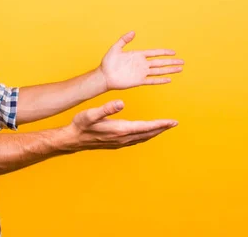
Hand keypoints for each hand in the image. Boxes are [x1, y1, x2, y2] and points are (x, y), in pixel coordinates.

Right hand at [62, 100, 177, 151]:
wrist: (73, 139)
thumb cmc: (81, 125)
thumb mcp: (91, 114)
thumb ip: (107, 108)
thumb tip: (121, 103)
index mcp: (120, 129)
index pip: (146, 127)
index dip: (161, 124)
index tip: (172, 121)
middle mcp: (123, 138)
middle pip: (148, 133)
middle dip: (162, 128)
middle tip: (174, 123)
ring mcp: (120, 142)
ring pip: (143, 138)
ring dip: (154, 133)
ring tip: (164, 127)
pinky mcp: (117, 143)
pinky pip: (136, 140)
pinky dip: (145, 136)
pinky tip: (146, 133)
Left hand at [98, 31, 183, 89]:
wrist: (104, 76)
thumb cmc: (108, 62)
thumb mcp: (116, 48)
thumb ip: (124, 40)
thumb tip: (133, 32)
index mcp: (138, 55)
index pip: (154, 53)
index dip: (164, 52)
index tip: (173, 52)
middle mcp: (141, 64)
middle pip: (160, 62)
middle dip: (171, 62)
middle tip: (182, 62)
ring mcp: (141, 73)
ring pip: (159, 71)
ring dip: (169, 70)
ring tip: (180, 69)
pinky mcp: (138, 81)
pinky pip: (152, 80)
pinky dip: (160, 80)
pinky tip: (169, 79)